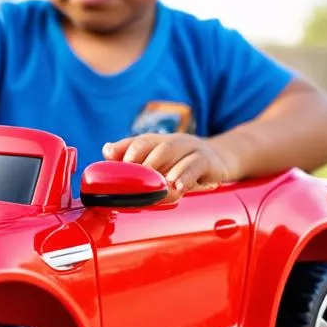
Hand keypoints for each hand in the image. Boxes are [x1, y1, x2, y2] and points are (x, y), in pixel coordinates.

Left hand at [102, 133, 232, 199]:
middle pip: (156, 145)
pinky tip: (178, 186)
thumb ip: (134, 158)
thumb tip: (106, 150)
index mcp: (159, 142)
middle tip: (134, 180)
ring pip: (173, 151)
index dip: (127, 151)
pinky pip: (196, 165)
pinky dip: (185, 175)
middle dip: (143, 162)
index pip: (140, 142)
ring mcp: (193, 148)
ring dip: (161, 167)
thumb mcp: (159, 163)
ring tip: (154, 183)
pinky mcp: (209, 161)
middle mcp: (175, 141)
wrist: (220, 160)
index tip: (117, 166)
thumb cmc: (181, 165)